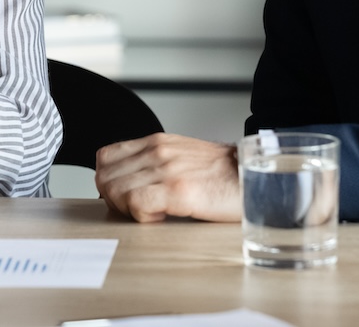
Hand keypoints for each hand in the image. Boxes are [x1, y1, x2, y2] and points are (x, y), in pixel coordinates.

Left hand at [94, 133, 243, 222]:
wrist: (253, 177)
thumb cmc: (222, 174)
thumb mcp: (181, 155)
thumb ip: (154, 162)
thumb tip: (129, 182)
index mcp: (156, 142)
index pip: (105, 157)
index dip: (108, 180)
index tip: (122, 196)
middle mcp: (157, 151)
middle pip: (105, 176)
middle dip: (113, 199)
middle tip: (136, 209)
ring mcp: (166, 169)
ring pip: (116, 190)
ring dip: (127, 209)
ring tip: (153, 212)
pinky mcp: (178, 190)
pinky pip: (137, 203)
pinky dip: (142, 216)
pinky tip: (162, 216)